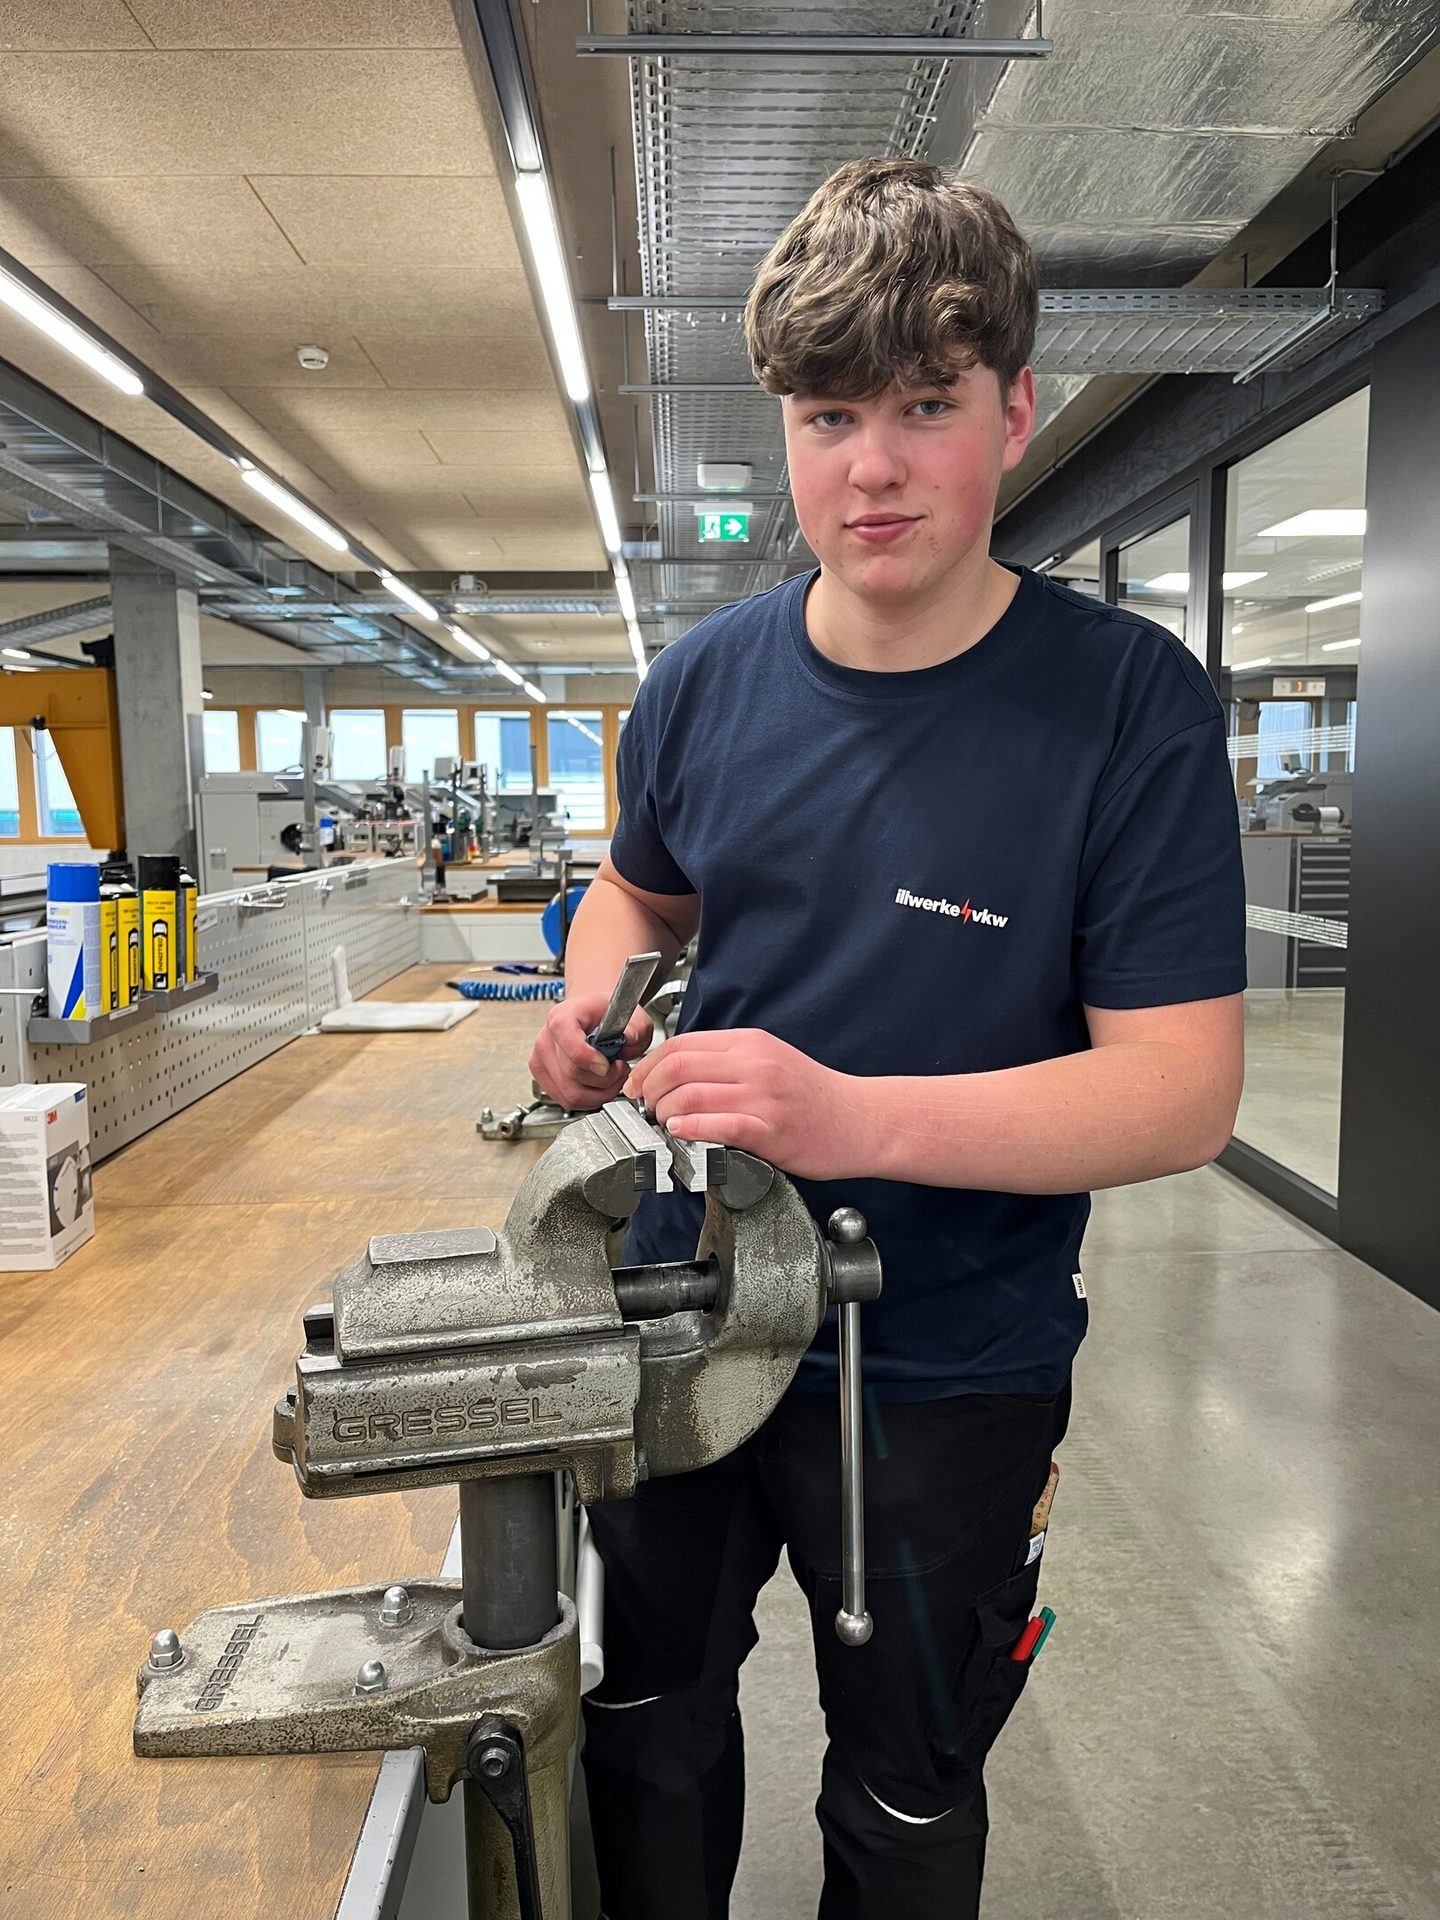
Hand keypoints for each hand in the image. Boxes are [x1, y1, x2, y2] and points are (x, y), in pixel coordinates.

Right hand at [529, 992, 653, 1112]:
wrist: (592, 1018)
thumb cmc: (606, 1016)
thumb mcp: (631, 1015)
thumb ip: (635, 1027)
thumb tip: (630, 1038)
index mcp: (563, 1017)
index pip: (570, 1046)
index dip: (591, 1060)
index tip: (608, 1064)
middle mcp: (547, 1039)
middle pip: (573, 1075)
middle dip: (604, 1079)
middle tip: (619, 1068)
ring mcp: (542, 1060)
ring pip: (570, 1094)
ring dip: (598, 1093)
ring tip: (611, 1077)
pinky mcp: (544, 1078)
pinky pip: (566, 1100)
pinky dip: (588, 1099)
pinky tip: (599, 1085)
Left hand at [624, 1029, 864, 1179]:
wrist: (862, 1120)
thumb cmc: (815, 1097)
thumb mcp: (770, 1061)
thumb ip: (729, 1063)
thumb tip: (679, 1076)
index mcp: (750, 1044)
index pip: (681, 1044)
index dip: (649, 1066)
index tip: (638, 1085)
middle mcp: (754, 1064)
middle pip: (677, 1067)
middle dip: (648, 1090)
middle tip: (644, 1109)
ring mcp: (763, 1097)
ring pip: (690, 1096)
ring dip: (664, 1113)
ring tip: (662, 1125)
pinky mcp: (772, 1130)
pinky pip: (719, 1126)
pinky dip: (691, 1130)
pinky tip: (681, 1135)